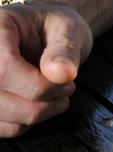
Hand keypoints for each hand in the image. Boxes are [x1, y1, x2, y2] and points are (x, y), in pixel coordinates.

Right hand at [0, 2, 92, 137]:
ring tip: (56, 97)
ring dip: (33, 116)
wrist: (46, 33)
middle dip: (39, 105)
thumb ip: (66, 49)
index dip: (39, 86)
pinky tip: (38, 105)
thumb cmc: (55, 28)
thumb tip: (63, 74)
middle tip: (66, 91)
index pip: (5, 69)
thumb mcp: (68, 28)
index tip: (67, 84)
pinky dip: (22, 123)